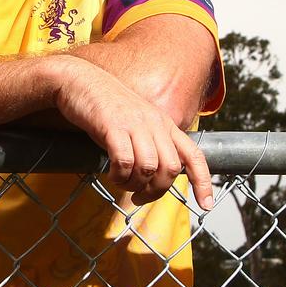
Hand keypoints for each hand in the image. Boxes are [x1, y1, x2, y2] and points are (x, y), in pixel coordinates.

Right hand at [54, 60, 212, 209]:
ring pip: (148, 168)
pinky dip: (119, 175)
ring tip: (121, 183)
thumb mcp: (136, 123)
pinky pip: (124, 161)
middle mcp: (154, 123)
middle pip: (170, 168)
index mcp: (164, 124)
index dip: (203, 182)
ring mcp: (134, 123)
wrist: (79, 80)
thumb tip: (154, 176)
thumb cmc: (105, 107)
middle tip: (138, 197)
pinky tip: (111, 174)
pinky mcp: (113, 126)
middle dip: (156, 191)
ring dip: (134, 184)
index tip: (206, 206)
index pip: (194, 155)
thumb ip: (149, 144)